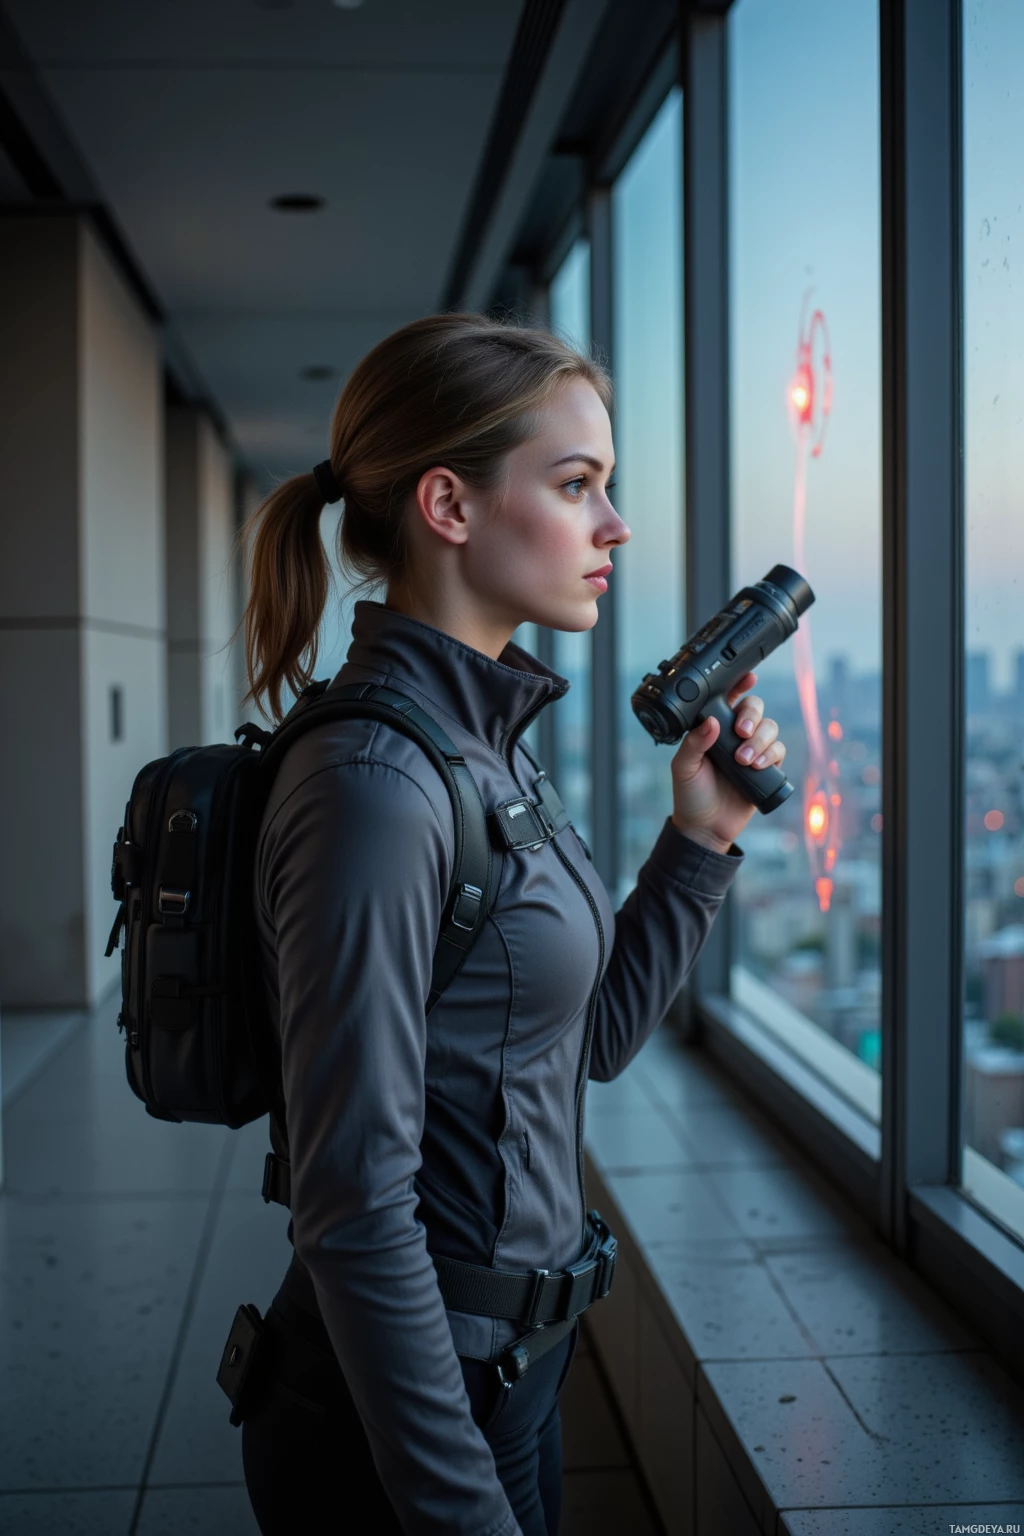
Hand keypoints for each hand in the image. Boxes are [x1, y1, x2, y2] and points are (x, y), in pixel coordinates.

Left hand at [669, 672, 786, 853]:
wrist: (706, 827)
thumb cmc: (691, 794)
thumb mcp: (684, 767)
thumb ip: (694, 743)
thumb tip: (711, 722)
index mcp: (713, 729)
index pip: (729, 699)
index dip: (741, 684)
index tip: (749, 677)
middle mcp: (734, 735)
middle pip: (755, 709)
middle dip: (752, 716)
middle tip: (741, 732)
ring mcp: (752, 750)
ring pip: (770, 729)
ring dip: (760, 740)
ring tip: (744, 760)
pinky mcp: (766, 768)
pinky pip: (778, 751)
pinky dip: (771, 754)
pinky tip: (758, 765)